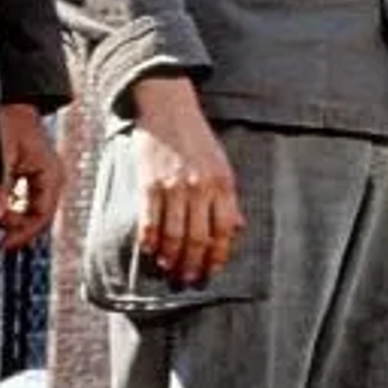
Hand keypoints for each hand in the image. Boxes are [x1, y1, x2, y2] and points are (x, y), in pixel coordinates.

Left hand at [0, 103, 65, 250]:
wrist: (14, 101)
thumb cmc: (10, 121)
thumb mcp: (1, 155)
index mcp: (51, 175)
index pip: (41, 216)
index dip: (21, 234)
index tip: (1, 244)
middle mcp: (53, 178)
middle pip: (39, 217)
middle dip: (16, 229)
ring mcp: (46, 177)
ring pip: (33, 211)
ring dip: (14, 220)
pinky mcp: (35, 176)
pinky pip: (28, 201)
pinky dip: (14, 209)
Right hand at [131, 75, 242, 285]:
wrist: (170, 109)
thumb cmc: (198, 140)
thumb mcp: (223, 165)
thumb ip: (229, 198)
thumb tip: (237, 229)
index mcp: (223, 184)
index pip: (225, 230)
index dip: (218, 255)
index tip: (212, 270)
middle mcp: (201, 188)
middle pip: (199, 237)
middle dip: (194, 263)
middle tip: (188, 278)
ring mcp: (174, 186)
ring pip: (174, 234)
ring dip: (172, 257)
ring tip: (170, 267)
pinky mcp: (150, 183)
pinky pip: (150, 220)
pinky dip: (150, 239)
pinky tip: (150, 250)